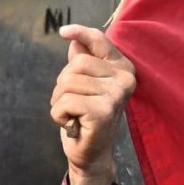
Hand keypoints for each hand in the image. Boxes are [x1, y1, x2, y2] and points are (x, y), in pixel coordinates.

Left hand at [51, 24, 134, 184]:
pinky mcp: (103, 111)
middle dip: (62, 84)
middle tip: (72, 103)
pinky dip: (59, 114)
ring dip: (59, 101)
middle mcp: (124, 78)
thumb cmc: (86, 117)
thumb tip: (74, 39)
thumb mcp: (83, 85)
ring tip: (73, 114)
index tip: (64, 32)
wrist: (90, 153)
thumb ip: (83, 61)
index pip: (99, 40)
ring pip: (67, 83)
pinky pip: (65, 102)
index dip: (80, 33)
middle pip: (76, 64)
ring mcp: (116, 95)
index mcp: (122, 68)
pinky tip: (71, 123)